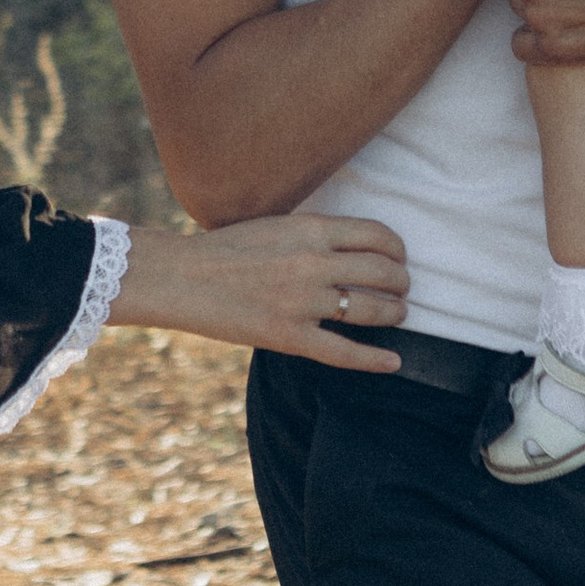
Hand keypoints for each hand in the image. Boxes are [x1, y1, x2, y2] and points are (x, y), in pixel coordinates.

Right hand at [109, 211, 409, 372]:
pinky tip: (394, 361)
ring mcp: (303, 302)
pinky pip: (344, 352)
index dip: (397, 248)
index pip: (377, 234)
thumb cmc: (226, 248)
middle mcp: (313, 264)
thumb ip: (314, 234)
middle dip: (401, 281)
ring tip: (398, 314)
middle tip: (401, 288)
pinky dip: (374, 359)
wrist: (183, 277)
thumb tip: (354, 245)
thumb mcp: (276, 224)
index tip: (398, 257)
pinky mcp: (289, 336)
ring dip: (394, 312)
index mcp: (310, 229)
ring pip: (371, 309)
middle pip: (383, 271)